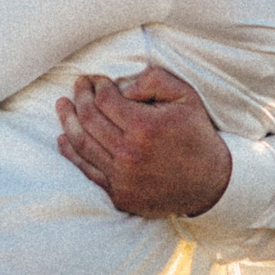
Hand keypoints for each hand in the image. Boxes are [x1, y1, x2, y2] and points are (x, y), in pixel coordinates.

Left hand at [55, 66, 233, 218]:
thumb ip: (154, 80)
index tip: (97, 79)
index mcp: (145, 128)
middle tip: (78, 85)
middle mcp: (130, 154)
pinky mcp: (119, 195)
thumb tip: (122, 86)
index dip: (97, 86)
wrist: (211, 183)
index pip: (105, 101)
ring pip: (82, 145)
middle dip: (80, 98)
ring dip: (68, 122)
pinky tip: (63, 139)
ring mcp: (122, 178)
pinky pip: (87, 171)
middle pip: (89, 120)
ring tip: (62, 106)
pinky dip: (71, 154)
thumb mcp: (185, 97)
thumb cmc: (197, 135)